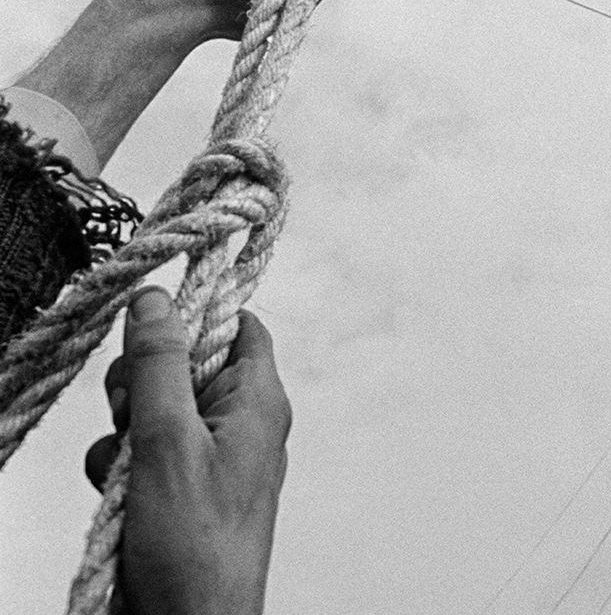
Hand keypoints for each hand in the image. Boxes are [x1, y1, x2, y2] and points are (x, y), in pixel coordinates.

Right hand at [85, 286, 290, 614]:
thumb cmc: (196, 551)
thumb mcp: (170, 443)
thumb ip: (159, 366)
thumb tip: (155, 298)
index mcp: (257, 403)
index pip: (237, 325)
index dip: (195, 316)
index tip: (151, 326)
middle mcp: (238, 427)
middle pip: (184, 365)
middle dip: (142, 384)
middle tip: (128, 413)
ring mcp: (206, 463)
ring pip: (154, 412)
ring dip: (124, 433)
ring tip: (123, 467)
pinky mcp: (175, 496)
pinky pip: (140, 458)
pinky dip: (118, 470)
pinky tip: (114, 496)